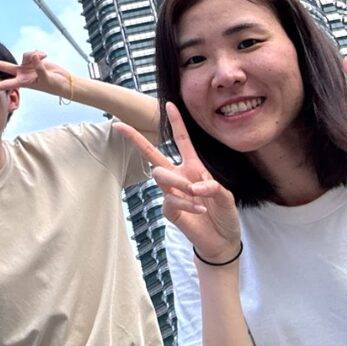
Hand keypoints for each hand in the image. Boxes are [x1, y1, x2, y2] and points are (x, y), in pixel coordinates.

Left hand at [0, 51, 71, 98]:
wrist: (63, 81)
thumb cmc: (56, 85)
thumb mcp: (47, 78)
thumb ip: (39, 68)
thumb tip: (33, 56)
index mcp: (22, 82)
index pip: (5, 84)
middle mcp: (21, 74)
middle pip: (2, 66)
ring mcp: (26, 66)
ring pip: (24, 55)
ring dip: (34, 55)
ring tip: (44, 58)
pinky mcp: (32, 60)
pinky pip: (33, 52)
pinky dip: (40, 53)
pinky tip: (46, 56)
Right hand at [115, 104, 240, 264]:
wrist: (222, 242)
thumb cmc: (225, 216)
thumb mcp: (226, 198)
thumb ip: (213, 188)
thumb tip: (193, 187)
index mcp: (194, 168)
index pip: (182, 141)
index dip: (176, 123)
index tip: (169, 104)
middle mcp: (180, 177)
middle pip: (153, 154)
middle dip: (136, 139)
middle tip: (119, 126)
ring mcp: (172, 193)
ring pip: (160, 176)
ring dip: (178, 183)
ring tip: (195, 195)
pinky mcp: (169, 209)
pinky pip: (169, 199)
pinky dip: (185, 203)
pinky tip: (199, 210)